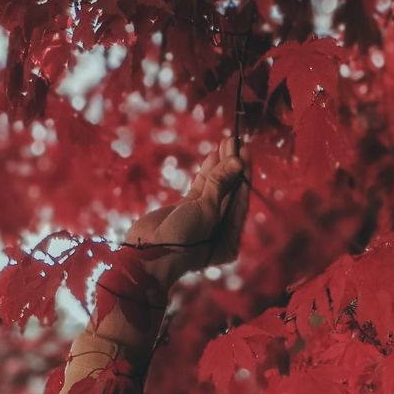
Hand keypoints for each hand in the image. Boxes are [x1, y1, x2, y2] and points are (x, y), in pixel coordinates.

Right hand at [123, 135, 252, 288]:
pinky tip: (212, 157)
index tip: (245, 149)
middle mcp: (220, 230)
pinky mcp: (186, 211)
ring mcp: (203, 219)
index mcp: (230, 238)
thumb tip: (236, 162)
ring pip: (215, 188)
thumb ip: (220, 185)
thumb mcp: (206, 211)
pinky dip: (206, 174)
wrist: (148, 252)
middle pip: (230, 192)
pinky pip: (201, 189)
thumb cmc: (181, 239)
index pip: (241, 200)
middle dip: (232, 166)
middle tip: (234, 141)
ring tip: (225, 143)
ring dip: (219, 166)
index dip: (243, 173)